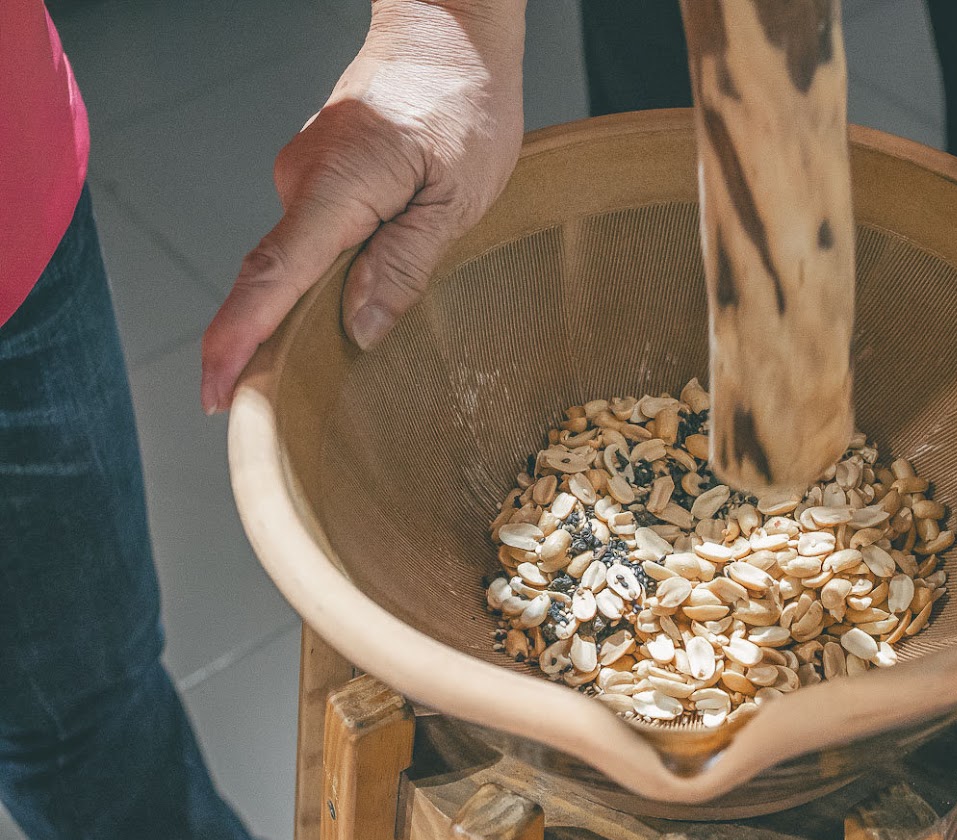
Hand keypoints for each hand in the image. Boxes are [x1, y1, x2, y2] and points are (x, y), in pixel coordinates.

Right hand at [201, 0, 525, 413]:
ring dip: (305, 312)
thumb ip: (404, 264)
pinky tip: (345, 309)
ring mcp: (306, 176)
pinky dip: (322, 280)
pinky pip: (312, 241)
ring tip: (317, 368)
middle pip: (275, 279)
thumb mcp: (456, 196)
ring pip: (298, 262)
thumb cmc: (465, 100)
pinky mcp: (321, 177)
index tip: (218, 393)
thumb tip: (357, 329)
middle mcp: (304, 179)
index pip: (272, 276)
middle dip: (266, 347)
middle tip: (270, 411)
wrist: (448, 28)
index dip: (239, 341)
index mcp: (338, 184)